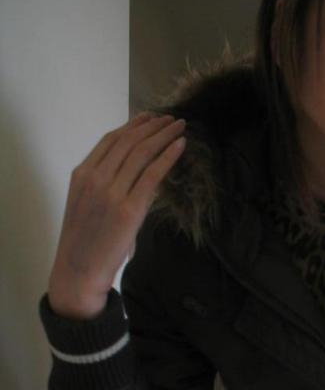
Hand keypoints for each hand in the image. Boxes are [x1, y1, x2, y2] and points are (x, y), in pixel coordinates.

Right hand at [48, 112, 186, 318]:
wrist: (79, 271)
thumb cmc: (85, 243)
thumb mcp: (86, 206)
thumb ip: (105, 186)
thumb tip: (133, 175)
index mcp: (82, 174)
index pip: (110, 140)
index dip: (133, 125)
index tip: (150, 118)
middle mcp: (95, 178)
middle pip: (128, 141)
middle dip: (153, 126)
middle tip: (171, 118)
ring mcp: (111, 192)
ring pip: (141, 153)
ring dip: (163, 135)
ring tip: (178, 127)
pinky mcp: (128, 209)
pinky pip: (152, 174)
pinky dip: (168, 156)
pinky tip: (180, 146)